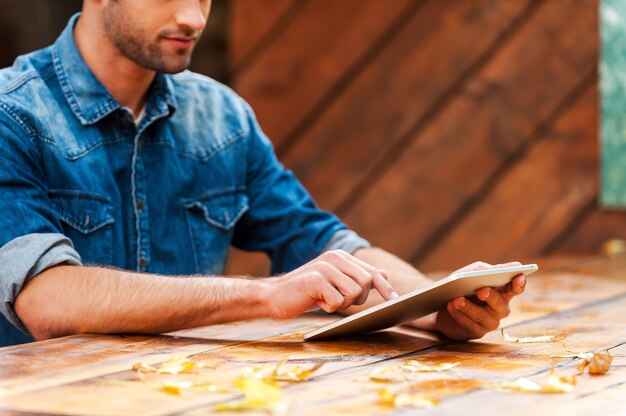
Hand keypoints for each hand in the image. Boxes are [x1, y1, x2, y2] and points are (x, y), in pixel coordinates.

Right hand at [264, 250, 397, 318]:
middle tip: (339, 301)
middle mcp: (334, 257)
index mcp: (340, 256)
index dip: (385, 287)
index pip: (371, 272)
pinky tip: (316, 303)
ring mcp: (325, 268)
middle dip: (358, 299)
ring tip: (326, 301)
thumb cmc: (306, 292)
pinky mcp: (316, 280)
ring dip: (343, 304)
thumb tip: (383, 273)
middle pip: (366, 282)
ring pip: (354, 292)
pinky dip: (329, 308)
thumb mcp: (333, 283)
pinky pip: (337, 301)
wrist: (274, 296)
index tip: (395, 300)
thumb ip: (356, 277)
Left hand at [411, 261, 525, 340]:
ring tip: (455, 300)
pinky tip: (451, 306)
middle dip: (491, 297)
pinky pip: (470, 325)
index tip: (519, 277)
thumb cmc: (460, 286)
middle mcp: (500, 308)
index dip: (518, 284)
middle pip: (500, 304)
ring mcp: (490, 322)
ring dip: (468, 307)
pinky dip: (459, 315)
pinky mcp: (477, 332)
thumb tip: (500, 268)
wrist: (441, 305)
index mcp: (502, 291)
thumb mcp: (469, 273)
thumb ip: (483, 270)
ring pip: (483, 316)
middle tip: (481, 291)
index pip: (515, 288)